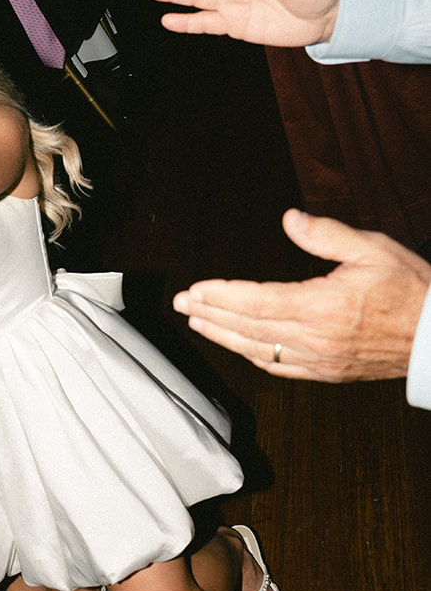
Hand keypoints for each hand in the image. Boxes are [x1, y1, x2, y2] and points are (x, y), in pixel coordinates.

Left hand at [173, 209, 429, 380]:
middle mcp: (317, 338)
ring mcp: (320, 360)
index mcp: (324, 306)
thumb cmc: (411, 290)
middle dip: (209, 313)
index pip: (256, 302)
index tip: (195, 288)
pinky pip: (279, 367)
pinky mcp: (327, 372)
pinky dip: (252, 355)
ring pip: (257, 350)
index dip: (221, 295)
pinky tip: (237, 345)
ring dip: (223, 336)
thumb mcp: (373, 249)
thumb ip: (326, 234)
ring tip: (198, 322)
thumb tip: (290, 218)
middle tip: (182, 303)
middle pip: (248, 327)